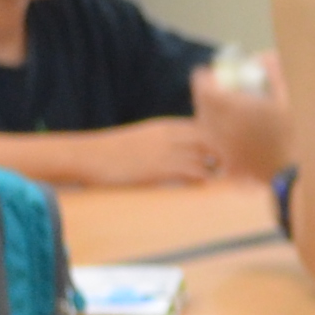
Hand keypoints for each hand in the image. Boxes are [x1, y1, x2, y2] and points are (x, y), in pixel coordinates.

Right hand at [75, 117, 231, 187]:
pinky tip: (201, 188)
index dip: (220, 142)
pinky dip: (205, 180)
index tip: (224, 156)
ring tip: (217, 181)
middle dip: (225, 154)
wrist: (87, 156)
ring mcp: (167, 151)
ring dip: (217, 169)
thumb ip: (166, 142)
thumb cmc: (113, 153)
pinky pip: (195, 172)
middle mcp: (171, 135)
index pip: (207, 127)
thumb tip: (183, 154)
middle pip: (214, 140)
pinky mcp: (161, 168)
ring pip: (208, 156)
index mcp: (167, 126)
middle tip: (227, 170)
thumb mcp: (143, 139)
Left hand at [196, 61, 293, 177]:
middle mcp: (222, 126)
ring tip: (219, 109)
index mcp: (234, 107)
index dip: (201, 78)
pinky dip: (215, 133)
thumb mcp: (288, 99)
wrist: (293, 171)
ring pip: (204, 123)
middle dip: (204, 94)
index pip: (203, 88)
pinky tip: (227, 131)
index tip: (206, 74)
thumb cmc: (294, 133)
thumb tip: (265, 56)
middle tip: (213, 89)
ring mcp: (222, 145)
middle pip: (200, 105)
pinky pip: (213, 142)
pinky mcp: (227, 161)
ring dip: (207, 113)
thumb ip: (275, 75)